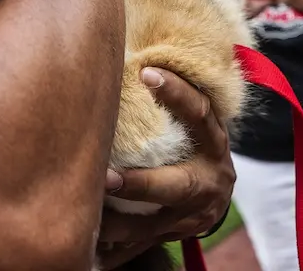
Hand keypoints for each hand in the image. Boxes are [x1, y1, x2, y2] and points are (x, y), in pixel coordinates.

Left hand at [97, 68, 234, 258]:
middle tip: (104, 178)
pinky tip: (90, 250)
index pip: (201, 113)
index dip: (178, 94)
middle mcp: (208, 181)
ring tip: (85, 216)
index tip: (146, 72)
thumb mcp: (199, 119)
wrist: (217, 193)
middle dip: (140, 184)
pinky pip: (141, 246)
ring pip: (152, 225)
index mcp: (214, 144)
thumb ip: (177, 95)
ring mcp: (191, 215)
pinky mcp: (173, 236)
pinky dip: (115, 250)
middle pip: (176, 186)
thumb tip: (136, 50)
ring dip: (117, 223)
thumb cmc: (196, 141)